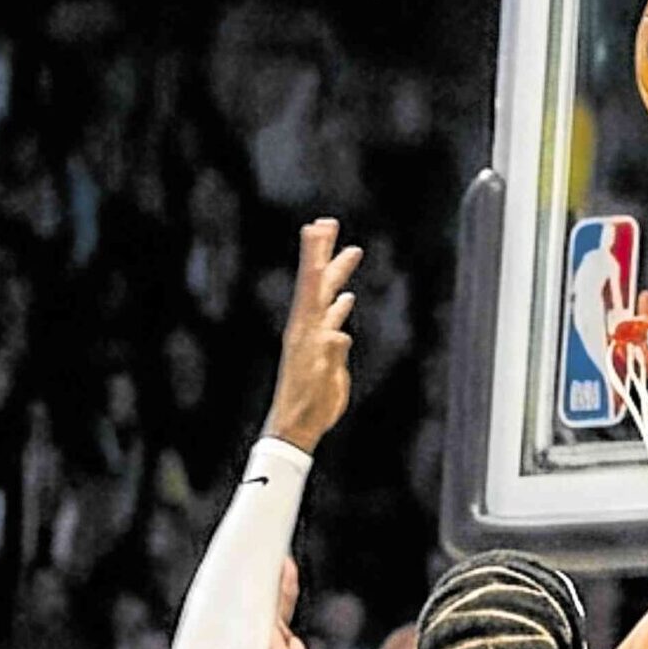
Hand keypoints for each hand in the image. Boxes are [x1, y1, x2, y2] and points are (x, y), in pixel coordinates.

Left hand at [265, 219, 361, 452]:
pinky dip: (339, 305)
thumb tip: (339, 332)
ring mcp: (315, 338)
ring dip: (337, 274)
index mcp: (305, 329)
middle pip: (317, 282)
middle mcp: (308, 327)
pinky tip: (347, 297)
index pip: (311, 284)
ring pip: (327, 298)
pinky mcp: (323, 351)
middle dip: (324, 253)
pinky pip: (332, 320)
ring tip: (350, 251)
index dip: (315, 255)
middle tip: (328, 223)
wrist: (296, 425)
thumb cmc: (306, 405)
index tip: (318, 228)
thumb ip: (330, 355)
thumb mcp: (318, 380)